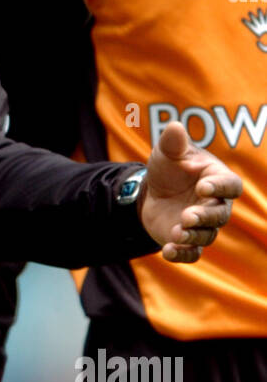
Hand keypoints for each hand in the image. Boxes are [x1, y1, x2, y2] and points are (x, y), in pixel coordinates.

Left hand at [138, 121, 241, 262]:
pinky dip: (182, 254)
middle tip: (187, 216)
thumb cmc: (169, 168)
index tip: (202, 186)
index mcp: (217, 179)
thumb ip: (173, 142)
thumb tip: (175, 127)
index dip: (219, 187)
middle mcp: (215, 205)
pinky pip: (192, 253)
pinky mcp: (190, 241)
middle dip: (205, 216)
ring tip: (177, 232)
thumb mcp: (167, 153)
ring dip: (192, 235)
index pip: (229, 185)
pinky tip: (168, 251)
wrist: (152, 192)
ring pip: (207, 235)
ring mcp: (203, 225)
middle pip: (220, 215)